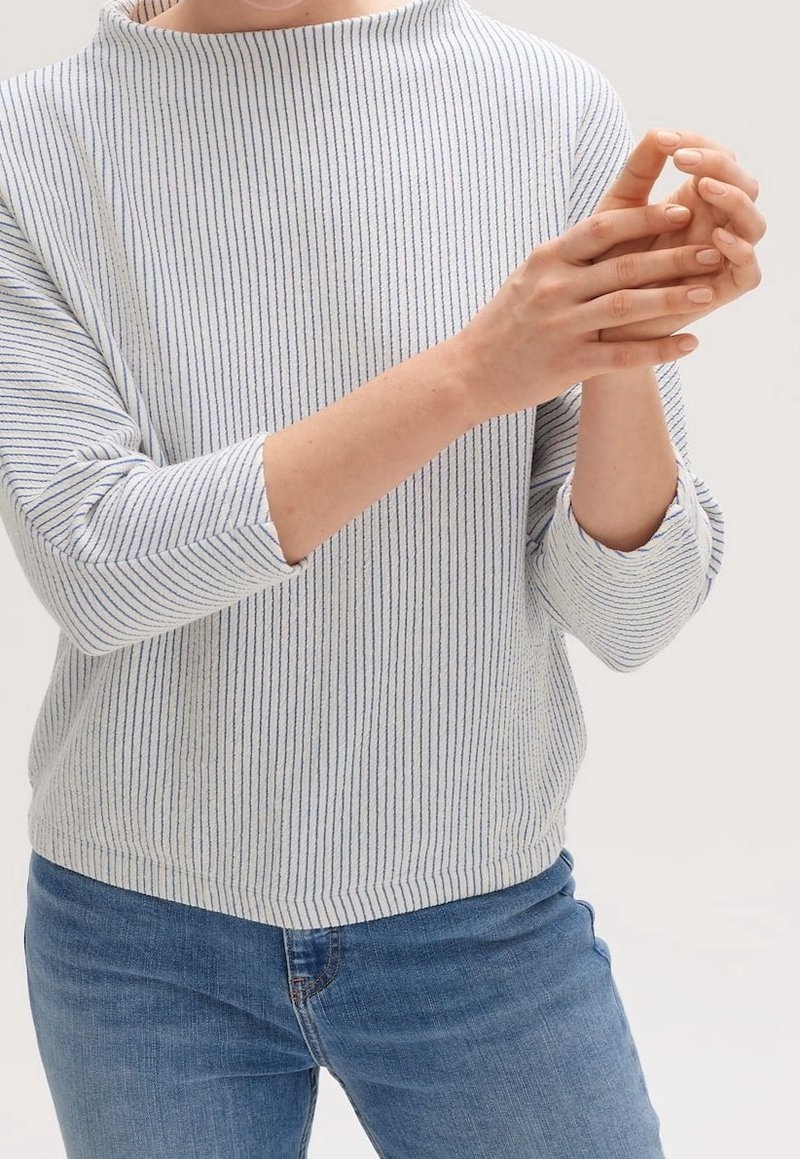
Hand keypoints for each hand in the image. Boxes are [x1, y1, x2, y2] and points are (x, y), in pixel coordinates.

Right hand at [453, 201, 717, 424]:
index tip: (683, 209)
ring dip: (672, 299)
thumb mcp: (530, 276)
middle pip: (623, 267)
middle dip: (672, 257)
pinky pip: (621, 355)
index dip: (644, 218)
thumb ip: (571, 255)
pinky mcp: (567, 365)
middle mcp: (553, 289)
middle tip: (714, 249)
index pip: (602, 229)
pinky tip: (689, 345)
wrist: (468, 373)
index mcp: (547, 260)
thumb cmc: (507, 322)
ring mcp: (560, 328)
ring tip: (709, 292)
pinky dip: (658, 350)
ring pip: (626, 308)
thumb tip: (616, 226)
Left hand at [592, 129, 765, 341]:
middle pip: (744, 185)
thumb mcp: (616, 212)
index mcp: (695, 202)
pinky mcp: (721, 292)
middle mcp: (715, 225)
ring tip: (702, 188)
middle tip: (684, 159)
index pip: (717, 161)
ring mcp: (722, 259)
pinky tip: (716, 237)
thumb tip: (660, 132)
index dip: (700, 145)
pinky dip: (740, 250)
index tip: (669, 141)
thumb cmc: (603, 264)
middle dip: (720, 166)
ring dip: (734, 200)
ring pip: (753, 223)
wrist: (595, 321)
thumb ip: (638, 172)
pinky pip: (749, 270)